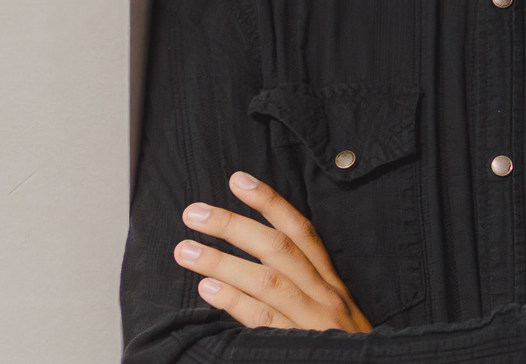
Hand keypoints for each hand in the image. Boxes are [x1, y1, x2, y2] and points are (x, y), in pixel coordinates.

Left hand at [172, 171, 371, 332]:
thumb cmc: (339, 346)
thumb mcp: (330, 310)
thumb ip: (300, 286)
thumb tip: (249, 262)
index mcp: (329, 281)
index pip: (301, 231)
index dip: (270, 202)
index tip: (238, 180)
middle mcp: (324, 294)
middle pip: (279, 249)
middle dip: (234, 226)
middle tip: (193, 213)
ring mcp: (314, 320)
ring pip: (268, 281)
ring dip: (223, 262)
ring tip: (186, 250)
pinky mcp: (301, 345)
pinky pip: (265, 320)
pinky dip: (236, 302)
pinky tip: (208, 289)